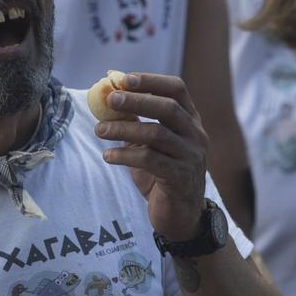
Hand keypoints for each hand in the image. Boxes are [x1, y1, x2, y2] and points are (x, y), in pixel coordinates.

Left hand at [94, 71, 208, 244]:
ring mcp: (191, 157)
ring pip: (157, 134)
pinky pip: (151, 161)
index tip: (124, 79)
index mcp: (190, 120)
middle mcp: (196, 135)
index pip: (177, 89)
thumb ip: (136, 121)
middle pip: (168, 108)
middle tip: (109, 99)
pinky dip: (126, 155)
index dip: (151, 81)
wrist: (181, 216)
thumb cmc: (162, 175)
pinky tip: (108, 155)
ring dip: (124, 128)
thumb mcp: (149, 145)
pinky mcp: (181, 178)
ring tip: (100, 130)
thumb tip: (109, 97)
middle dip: (137, 100)